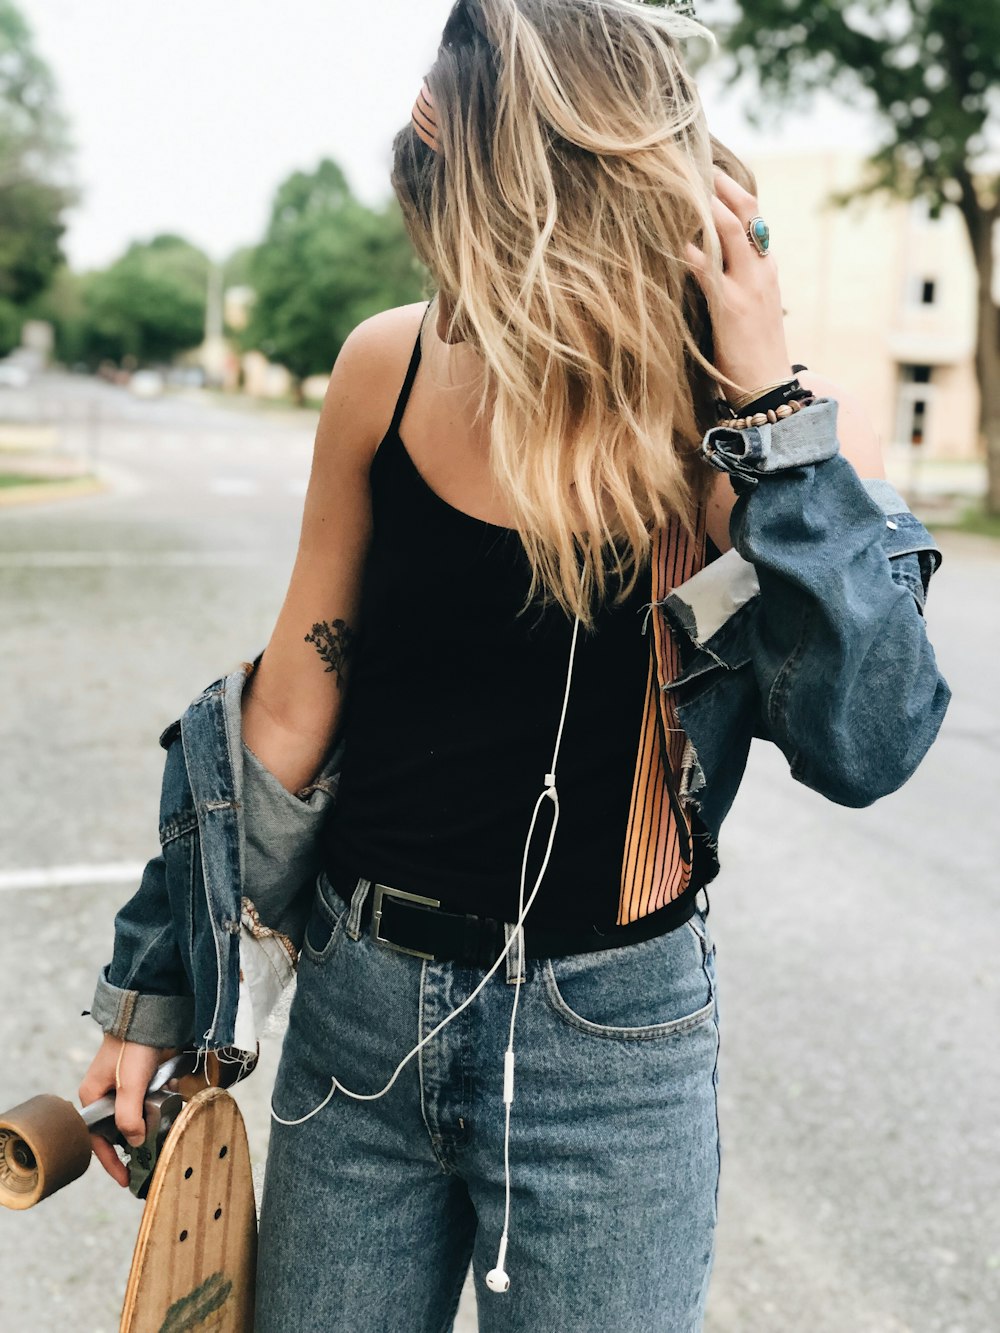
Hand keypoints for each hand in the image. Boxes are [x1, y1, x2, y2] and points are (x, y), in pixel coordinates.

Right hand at [78, 1035, 176, 1187]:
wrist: (152, 1012)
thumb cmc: (133, 1047)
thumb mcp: (129, 1084)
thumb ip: (129, 1115)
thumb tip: (136, 1142)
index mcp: (93, 1098)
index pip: (98, 1139)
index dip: (112, 1162)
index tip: (126, 1180)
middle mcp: (107, 1095)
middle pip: (121, 1129)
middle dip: (139, 1140)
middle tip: (156, 1157)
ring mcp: (126, 1086)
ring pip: (140, 1114)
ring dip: (155, 1117)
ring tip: (170, 1121)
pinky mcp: (144, 1078)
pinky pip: (153, 1098)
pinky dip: (164, 1099)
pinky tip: (173, 1090)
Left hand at [687, 170, 792, 400]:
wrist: (767, 388)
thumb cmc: (750, 353)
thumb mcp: (748, 309)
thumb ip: (731, 281)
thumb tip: (700, 261)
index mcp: (766, 268)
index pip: (754, 217)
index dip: (732, 191)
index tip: (709, 171)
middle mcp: (762, 269)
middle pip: (746, 211)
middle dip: (720, 184)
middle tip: (694, 161)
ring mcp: (748, 286)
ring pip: (730, 229)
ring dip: (705, 204)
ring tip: (680, 184)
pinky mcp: (731, 307)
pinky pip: (708, 268)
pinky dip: (690, 249)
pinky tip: (670, 238)